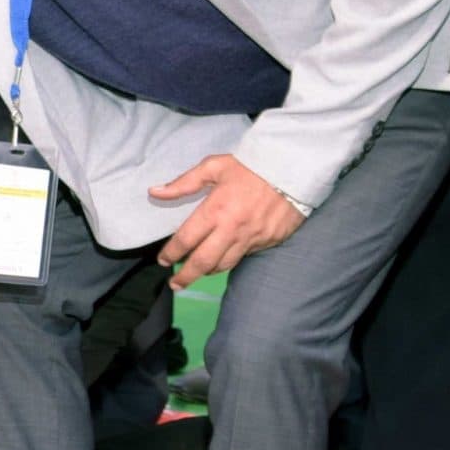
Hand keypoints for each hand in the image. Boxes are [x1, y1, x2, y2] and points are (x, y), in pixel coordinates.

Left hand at [151, 154, 305, 286]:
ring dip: (207, 272)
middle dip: (186, 276)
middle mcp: (231, 229)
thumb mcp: (214, 166)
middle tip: (175, 284)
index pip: (186, 240)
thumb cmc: (250, 166)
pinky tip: (223, 259)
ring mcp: (252, 238)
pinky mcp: (268, 241)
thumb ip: (183, 183)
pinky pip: (245, 256)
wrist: (294, 169)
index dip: (171, 253)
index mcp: (214, 210)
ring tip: (196, 274)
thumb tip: (155, 192)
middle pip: (203, 262)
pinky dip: (230, 260)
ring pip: (224, 264)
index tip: (164, 260)